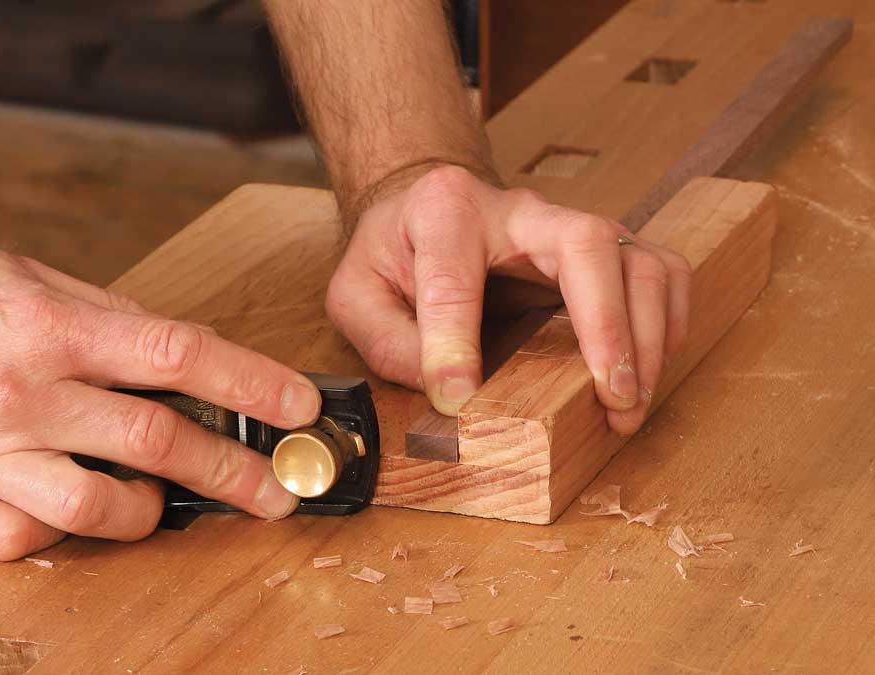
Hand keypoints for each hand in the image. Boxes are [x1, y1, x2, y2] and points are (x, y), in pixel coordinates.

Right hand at [0, 242, 319, 559]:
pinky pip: (27, 541)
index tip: (297, 407)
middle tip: (274, 492)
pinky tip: (65, 510)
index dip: (252, 382)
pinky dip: (61, 532)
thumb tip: (170, 347)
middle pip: (158, 441)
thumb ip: (97, 308)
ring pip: (101, 508)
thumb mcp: (14, 270)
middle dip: (234, 471)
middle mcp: (21, 392)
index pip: (179, 353)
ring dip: (150, 512)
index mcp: (46, 323)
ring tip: (161, 504)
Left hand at [326, 165, 691, 433]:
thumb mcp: (355, 293)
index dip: (455, 342)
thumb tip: (445, 391)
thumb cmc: (392, 253)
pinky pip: (660, 271)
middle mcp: (520, 209)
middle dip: (606, 324)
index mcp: (444, 212)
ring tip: (628, 403)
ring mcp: (569, 226)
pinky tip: (647, 372)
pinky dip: (667, 322)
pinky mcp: (602, 248)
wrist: (423, 209)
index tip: (459, 398)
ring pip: (636, 257)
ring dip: (647, 334)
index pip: (454, 277)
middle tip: (610, 395)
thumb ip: (385, 338)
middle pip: (586, 243)